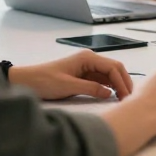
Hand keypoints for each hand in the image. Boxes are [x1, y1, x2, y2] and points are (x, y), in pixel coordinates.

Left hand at [8, 50, 133, 100]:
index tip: (125, 96)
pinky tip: (112, 95)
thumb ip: (91, 88)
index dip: (122, 82)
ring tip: (123, 98)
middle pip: (114, 68)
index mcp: (87, 58)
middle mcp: (89, 59)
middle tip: (129, 97)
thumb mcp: (68, 86)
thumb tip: (109, 93)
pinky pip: (101, 79)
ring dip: (118, 84)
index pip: (113, 67)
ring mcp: (87, 67)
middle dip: (124, 82)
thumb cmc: (44, 81)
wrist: (26, 81)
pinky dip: (109, 86)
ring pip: (109, 74)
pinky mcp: (83, 75)